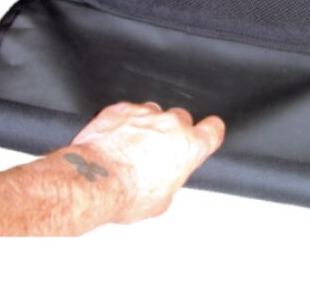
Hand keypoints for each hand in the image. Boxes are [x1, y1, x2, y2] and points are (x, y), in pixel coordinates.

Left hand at [71, 102, 224, 222]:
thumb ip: (171, 182)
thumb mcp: (161, 202)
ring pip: (154, 112)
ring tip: (132, 146)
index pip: (214, 129)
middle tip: (158, 150)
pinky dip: (125, 122)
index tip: (207, 132)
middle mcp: (171, 125)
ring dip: (148, 126)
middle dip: (173, 131)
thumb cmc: (127, 194)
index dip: (210, 131)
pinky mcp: (123, 108)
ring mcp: (147, 113)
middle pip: (182, 118)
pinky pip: (130, 111)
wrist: (95, 181)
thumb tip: (164, 182)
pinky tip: (116, 139)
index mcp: (189, 147)